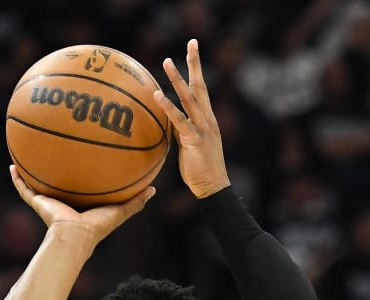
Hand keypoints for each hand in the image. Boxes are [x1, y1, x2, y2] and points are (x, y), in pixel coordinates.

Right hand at [10, 166, 153, 249]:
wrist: (75, 237)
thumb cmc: (97, 227)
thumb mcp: (120, 211)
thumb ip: (136, 201)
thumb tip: (154, 190)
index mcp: (80, 202)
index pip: (80, 185)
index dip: (80, 173)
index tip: (82, 157)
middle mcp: (63, 200)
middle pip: (58, 181)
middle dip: (55, 167)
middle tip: (55, 147)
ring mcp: (48, 201)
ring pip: (37, 183)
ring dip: (31, 170)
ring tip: (27, 152)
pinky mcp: (38, 202)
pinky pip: (24, 188)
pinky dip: (17, 179)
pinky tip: (11, 166)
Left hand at [151, 39, 230, 198]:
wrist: (213, 187)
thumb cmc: (200, 170)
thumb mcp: (189, 146)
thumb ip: (180, 131)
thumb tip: (166, 124)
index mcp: (207, 119)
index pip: (202, 89)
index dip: (198, 69)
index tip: (193, 51)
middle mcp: (207, 118)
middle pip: (201, 85)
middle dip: (195, 63)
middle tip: (191, 42)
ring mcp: (203, 128)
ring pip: (190, 98)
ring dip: (178, 79)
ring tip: (166, 62)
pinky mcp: (194, 139)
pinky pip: (179, 120)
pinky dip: (167, 107)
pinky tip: (157, 96)